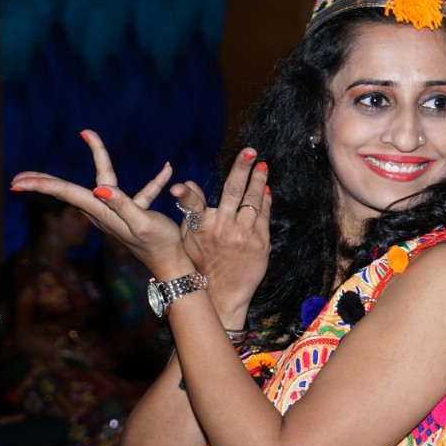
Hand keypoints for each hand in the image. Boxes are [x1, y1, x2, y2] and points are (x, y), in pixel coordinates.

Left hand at [11, 130, 192, 278]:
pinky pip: (141, 191)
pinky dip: (153, 181)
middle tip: (18, 177)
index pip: (66, 193)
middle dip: (44, 182)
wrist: (171, 263)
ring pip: (102, 182)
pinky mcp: (133, 211)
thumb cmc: (158, 244)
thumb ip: (122, 205)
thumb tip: (100, 188)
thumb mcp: (141, 223)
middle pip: (68, 190)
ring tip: (89, 137)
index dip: (42, 184)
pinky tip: (167, 170)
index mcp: (102, 210)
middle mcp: (103, 210)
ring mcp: (116, 211)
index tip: (18, 180)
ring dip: (99, 159)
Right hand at [170, 147, 270, 323]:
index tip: (180, 186)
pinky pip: (263, 215)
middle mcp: (223, 229)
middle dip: (241, 169)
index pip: (192, 205)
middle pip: (232, 192)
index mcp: (201, 227)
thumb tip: (184, 184)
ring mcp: (243, 235)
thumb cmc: (201, 263)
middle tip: (249, 151)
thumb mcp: (189, 238)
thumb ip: (190, 210)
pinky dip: (265, 200)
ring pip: (252, 200)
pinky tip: (265, 188)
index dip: (185, 195)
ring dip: (257, 180)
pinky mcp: (260, 242)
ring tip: (261, 164)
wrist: (223, 294)